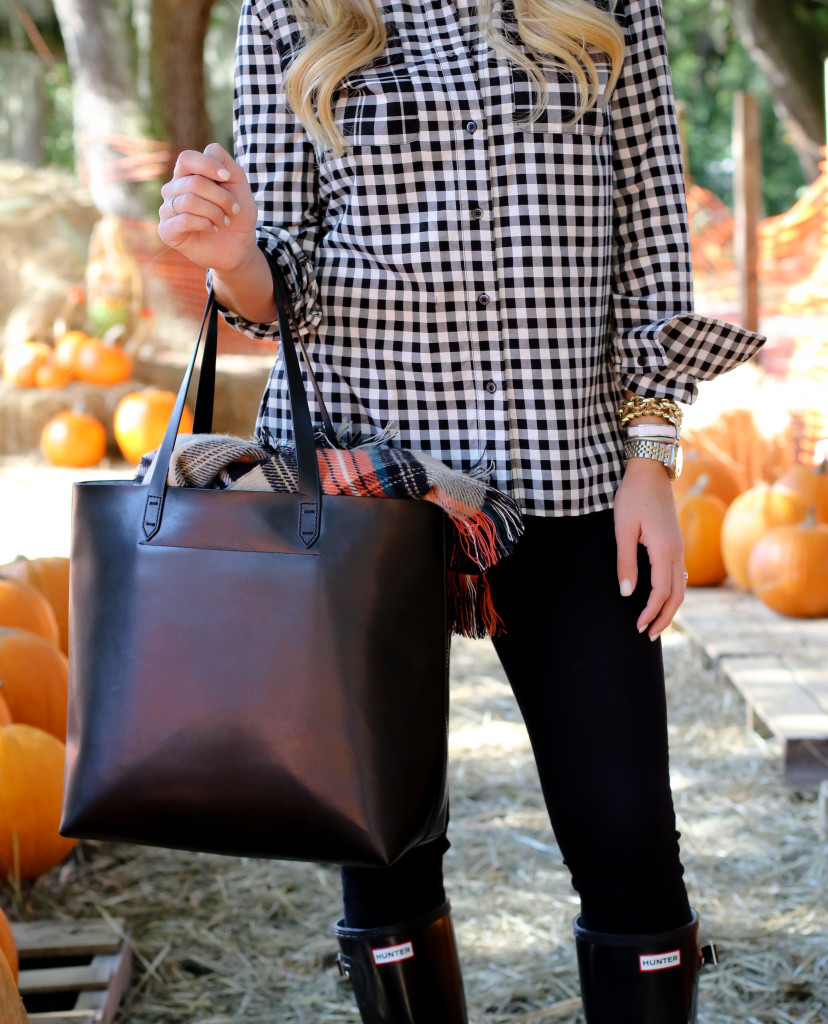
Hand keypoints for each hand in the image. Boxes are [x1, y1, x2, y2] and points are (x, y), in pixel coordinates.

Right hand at [158, 143, 258, 274]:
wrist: (239, 246)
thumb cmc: (237, 213)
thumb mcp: (237, 182)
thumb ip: (224, 160)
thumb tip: (207, 151)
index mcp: (187, 175)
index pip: (187, 158)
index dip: (208, 165)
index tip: (228, 178)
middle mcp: (173, 189)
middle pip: (194, 182)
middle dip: (221, 197)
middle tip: (233, 209)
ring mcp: (167, 209)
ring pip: (189, 201)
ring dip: (215, 212)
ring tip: (223, 221)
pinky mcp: (166, 230)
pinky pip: (184, 219)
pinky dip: (205, 224)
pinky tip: (212, 229)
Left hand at [614, 457, 685, 639]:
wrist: (649, 471)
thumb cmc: (633, 496)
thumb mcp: (623, 529)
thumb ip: (625, 561)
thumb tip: (627, 592)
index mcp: (664, 549)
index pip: (661, 592)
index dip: (650, 612)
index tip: (638, 627)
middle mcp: (677, 551)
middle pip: (677, 595)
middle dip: (664, 617)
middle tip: (649, 636)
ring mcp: (679, 547)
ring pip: (681, 586)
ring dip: (670, 607)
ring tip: (656, 624)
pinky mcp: (675, 543)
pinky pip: (679, 575)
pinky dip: (672, 592)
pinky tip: (662, 599)